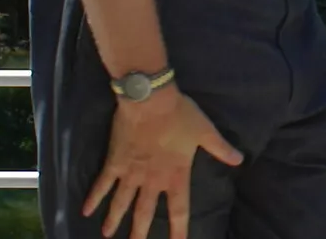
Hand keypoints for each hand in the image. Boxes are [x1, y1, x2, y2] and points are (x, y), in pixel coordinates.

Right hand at [84, 85, 243, 238]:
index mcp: (176, 174)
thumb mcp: (206, 131)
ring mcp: (130, 173)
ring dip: (114, 219)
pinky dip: (94, 197)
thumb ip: (221, 148)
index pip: (179, 209)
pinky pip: (102, 184)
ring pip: (121, 203)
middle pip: (144, 212)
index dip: (178, 228)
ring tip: (107, 235)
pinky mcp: (114, 162)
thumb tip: (240, 160)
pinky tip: (85, 210)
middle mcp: (152, 179)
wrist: (150, 100)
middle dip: (139, 232)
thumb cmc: (180, 114)